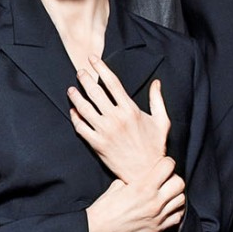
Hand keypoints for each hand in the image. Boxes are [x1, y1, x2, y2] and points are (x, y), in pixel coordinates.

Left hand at [69, 61, 169, 181]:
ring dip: (75, 96)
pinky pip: (81, 127)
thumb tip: (156, 83)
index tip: (92, 59)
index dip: (101, 67)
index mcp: (130, 109)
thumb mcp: (162, 121)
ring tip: (71, 89)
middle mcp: (116, 118)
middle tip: (80, 72)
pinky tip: (73, 110)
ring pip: (84, 108)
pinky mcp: (97, 144)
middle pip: (95, 92)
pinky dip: (75, 117)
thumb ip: (157, 100)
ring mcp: (105, 131)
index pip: (112, 82)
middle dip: (85, 79)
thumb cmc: (154, 146)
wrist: (145, 172)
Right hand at [86, 155, 184, 231]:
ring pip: (181, 199)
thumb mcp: (116, 186)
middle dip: (173, 178)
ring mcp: (158, 217)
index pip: (168, 167)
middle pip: (179, 183)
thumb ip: (133, 179)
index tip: (163, 165)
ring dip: (175, 194)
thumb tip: (141, 175)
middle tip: (166, 180)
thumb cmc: (104, 209)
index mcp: (143, 187)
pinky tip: (166, 208)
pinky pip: (177, 217)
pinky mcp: (158, 229)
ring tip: (167, 194)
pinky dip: (175, 211)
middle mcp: (154, 202)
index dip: (166, 163)